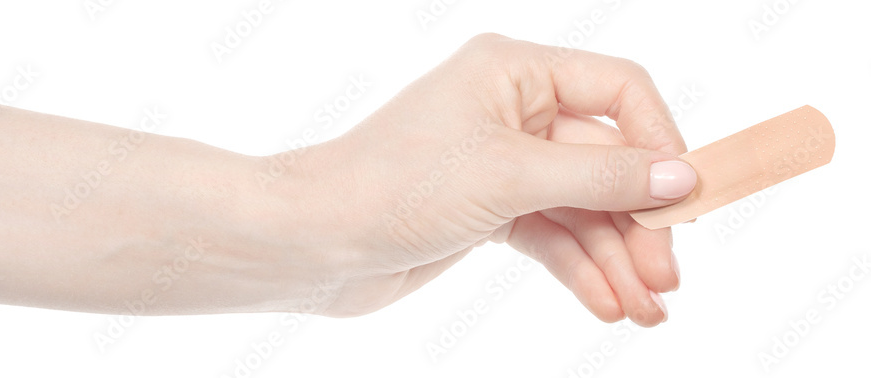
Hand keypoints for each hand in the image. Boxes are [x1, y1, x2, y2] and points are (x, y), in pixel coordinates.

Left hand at [279, 33, 695, 325]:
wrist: (318, 242)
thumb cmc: (397, 185)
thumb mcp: (510, 176)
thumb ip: (602, 175)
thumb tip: (680, 177)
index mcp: (514, 72)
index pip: (619, 92)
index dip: (661, 144)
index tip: (687, 201)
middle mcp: (512, 111)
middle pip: (606, 162)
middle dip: (639, 223)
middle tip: (668, 280)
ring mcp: (500, 164)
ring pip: (582, 207)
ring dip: (615, 259)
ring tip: (646, 311)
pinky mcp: (487, 210)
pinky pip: (551, 235)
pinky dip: (579, 269)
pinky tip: (607, 306)